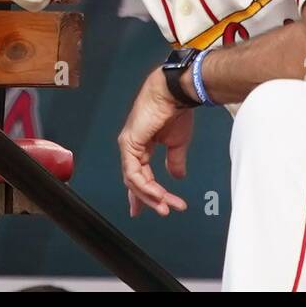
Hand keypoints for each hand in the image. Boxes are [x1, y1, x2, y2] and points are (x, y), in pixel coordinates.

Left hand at [117, 66, 193, 217]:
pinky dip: (146, 186)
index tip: (154, 207)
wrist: (174, 95)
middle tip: (163, 211)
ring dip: (151, 196)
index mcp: (141, 146)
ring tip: (166, 206)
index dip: (145, 193)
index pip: (139, 175)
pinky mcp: (129, 144)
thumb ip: (174, 161)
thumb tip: (177, 176)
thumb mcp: (177, 144)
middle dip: (149, 199)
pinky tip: (158, 194)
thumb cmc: (175, 112)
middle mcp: (131, 147)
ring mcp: (128, 146)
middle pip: (135, 181)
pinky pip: (134, 172)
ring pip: (133, 180)